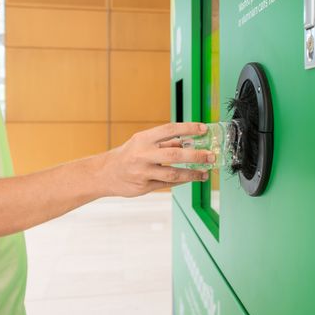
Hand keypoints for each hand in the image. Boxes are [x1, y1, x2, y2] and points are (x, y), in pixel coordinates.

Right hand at [97, 123, 212, 196]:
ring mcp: (143, 172)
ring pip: (173, 174)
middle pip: (175, 154)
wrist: (104, 174)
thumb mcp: (142, 142)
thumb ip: (165, 142)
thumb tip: (188, 140)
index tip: (204, 129)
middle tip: (210, 156)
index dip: (189, 128)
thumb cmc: (128, 155)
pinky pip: (167, 184)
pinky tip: (191, 178)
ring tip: (205, 173)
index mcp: (143, 139)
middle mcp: (143, 155)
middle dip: (196, 155)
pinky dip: (182, 181)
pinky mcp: (144, 186)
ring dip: (192, 173)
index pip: (170, 129)